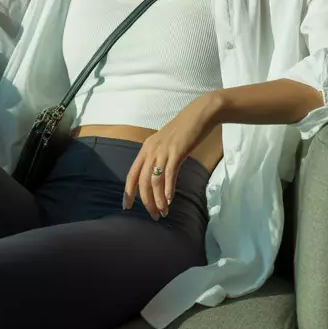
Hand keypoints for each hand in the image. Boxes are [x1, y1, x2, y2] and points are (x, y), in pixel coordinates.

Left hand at [122, 95, 220, 219]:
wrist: (200, 113)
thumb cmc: (185, 129)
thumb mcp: (166, 143)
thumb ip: (160, 157)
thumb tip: (159, 177)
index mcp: (146, 149)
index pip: (132, 174)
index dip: (128, 192)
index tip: (127, 206)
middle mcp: (151, 150)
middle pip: (142, 181)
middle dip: (146, 201)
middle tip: (153, 215)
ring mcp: (163, 150)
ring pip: (155, 181)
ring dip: (158, 199)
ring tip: (163, 212)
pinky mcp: (177, 151)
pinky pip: (169, 174)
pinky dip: (168, 189)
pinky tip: (169, 199)